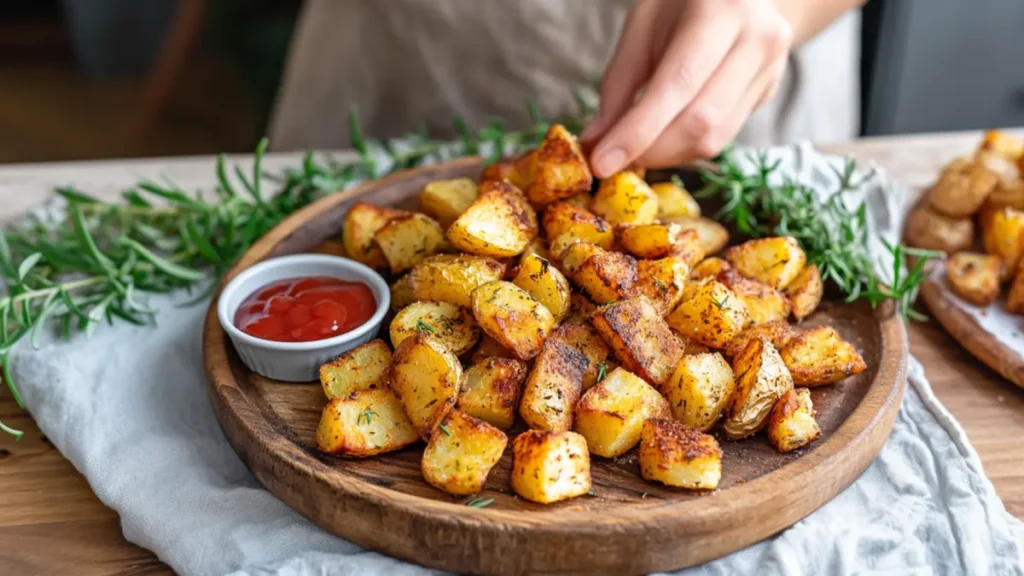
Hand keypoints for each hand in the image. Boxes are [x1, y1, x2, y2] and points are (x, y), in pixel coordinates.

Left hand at [581, 0, 793, 176]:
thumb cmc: (681, 5)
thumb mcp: (641, 28)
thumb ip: (618, 87)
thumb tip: (595, 144)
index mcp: (720, 12)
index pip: (677, 85)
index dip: (638, 132)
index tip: (601, 163)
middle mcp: (756, 40)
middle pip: (699, 121)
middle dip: (649, 151)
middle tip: (610, 161)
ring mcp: (770, 70)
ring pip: (713, 139)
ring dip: (665, 156)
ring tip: (635, 150)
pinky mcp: (768, 94)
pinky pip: (722, 138)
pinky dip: (683, 149)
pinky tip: (662, 140)